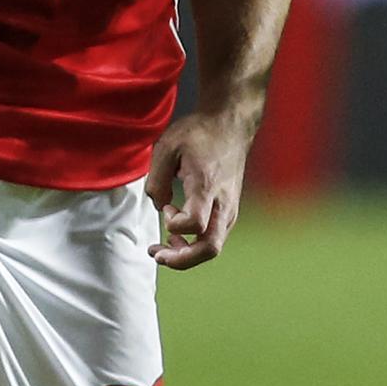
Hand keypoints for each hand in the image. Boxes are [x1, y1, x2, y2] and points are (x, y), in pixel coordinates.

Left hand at [143, 105, 256, 269]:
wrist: (230, 126)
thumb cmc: (198, 135)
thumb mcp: (166, 147)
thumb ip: (155, 181)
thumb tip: (159, 207)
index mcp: (208, 187)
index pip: (195, 224)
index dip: (174, 223)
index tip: (166, 206)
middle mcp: (223, 204)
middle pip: (209, 249)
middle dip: (181, 260)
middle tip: (157, 255)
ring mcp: (229, 210)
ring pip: (212, 248)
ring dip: (186, 255)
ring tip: (162, 248)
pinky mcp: (229, 211)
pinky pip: (213, 239)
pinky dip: (194, 244)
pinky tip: (177, 235)